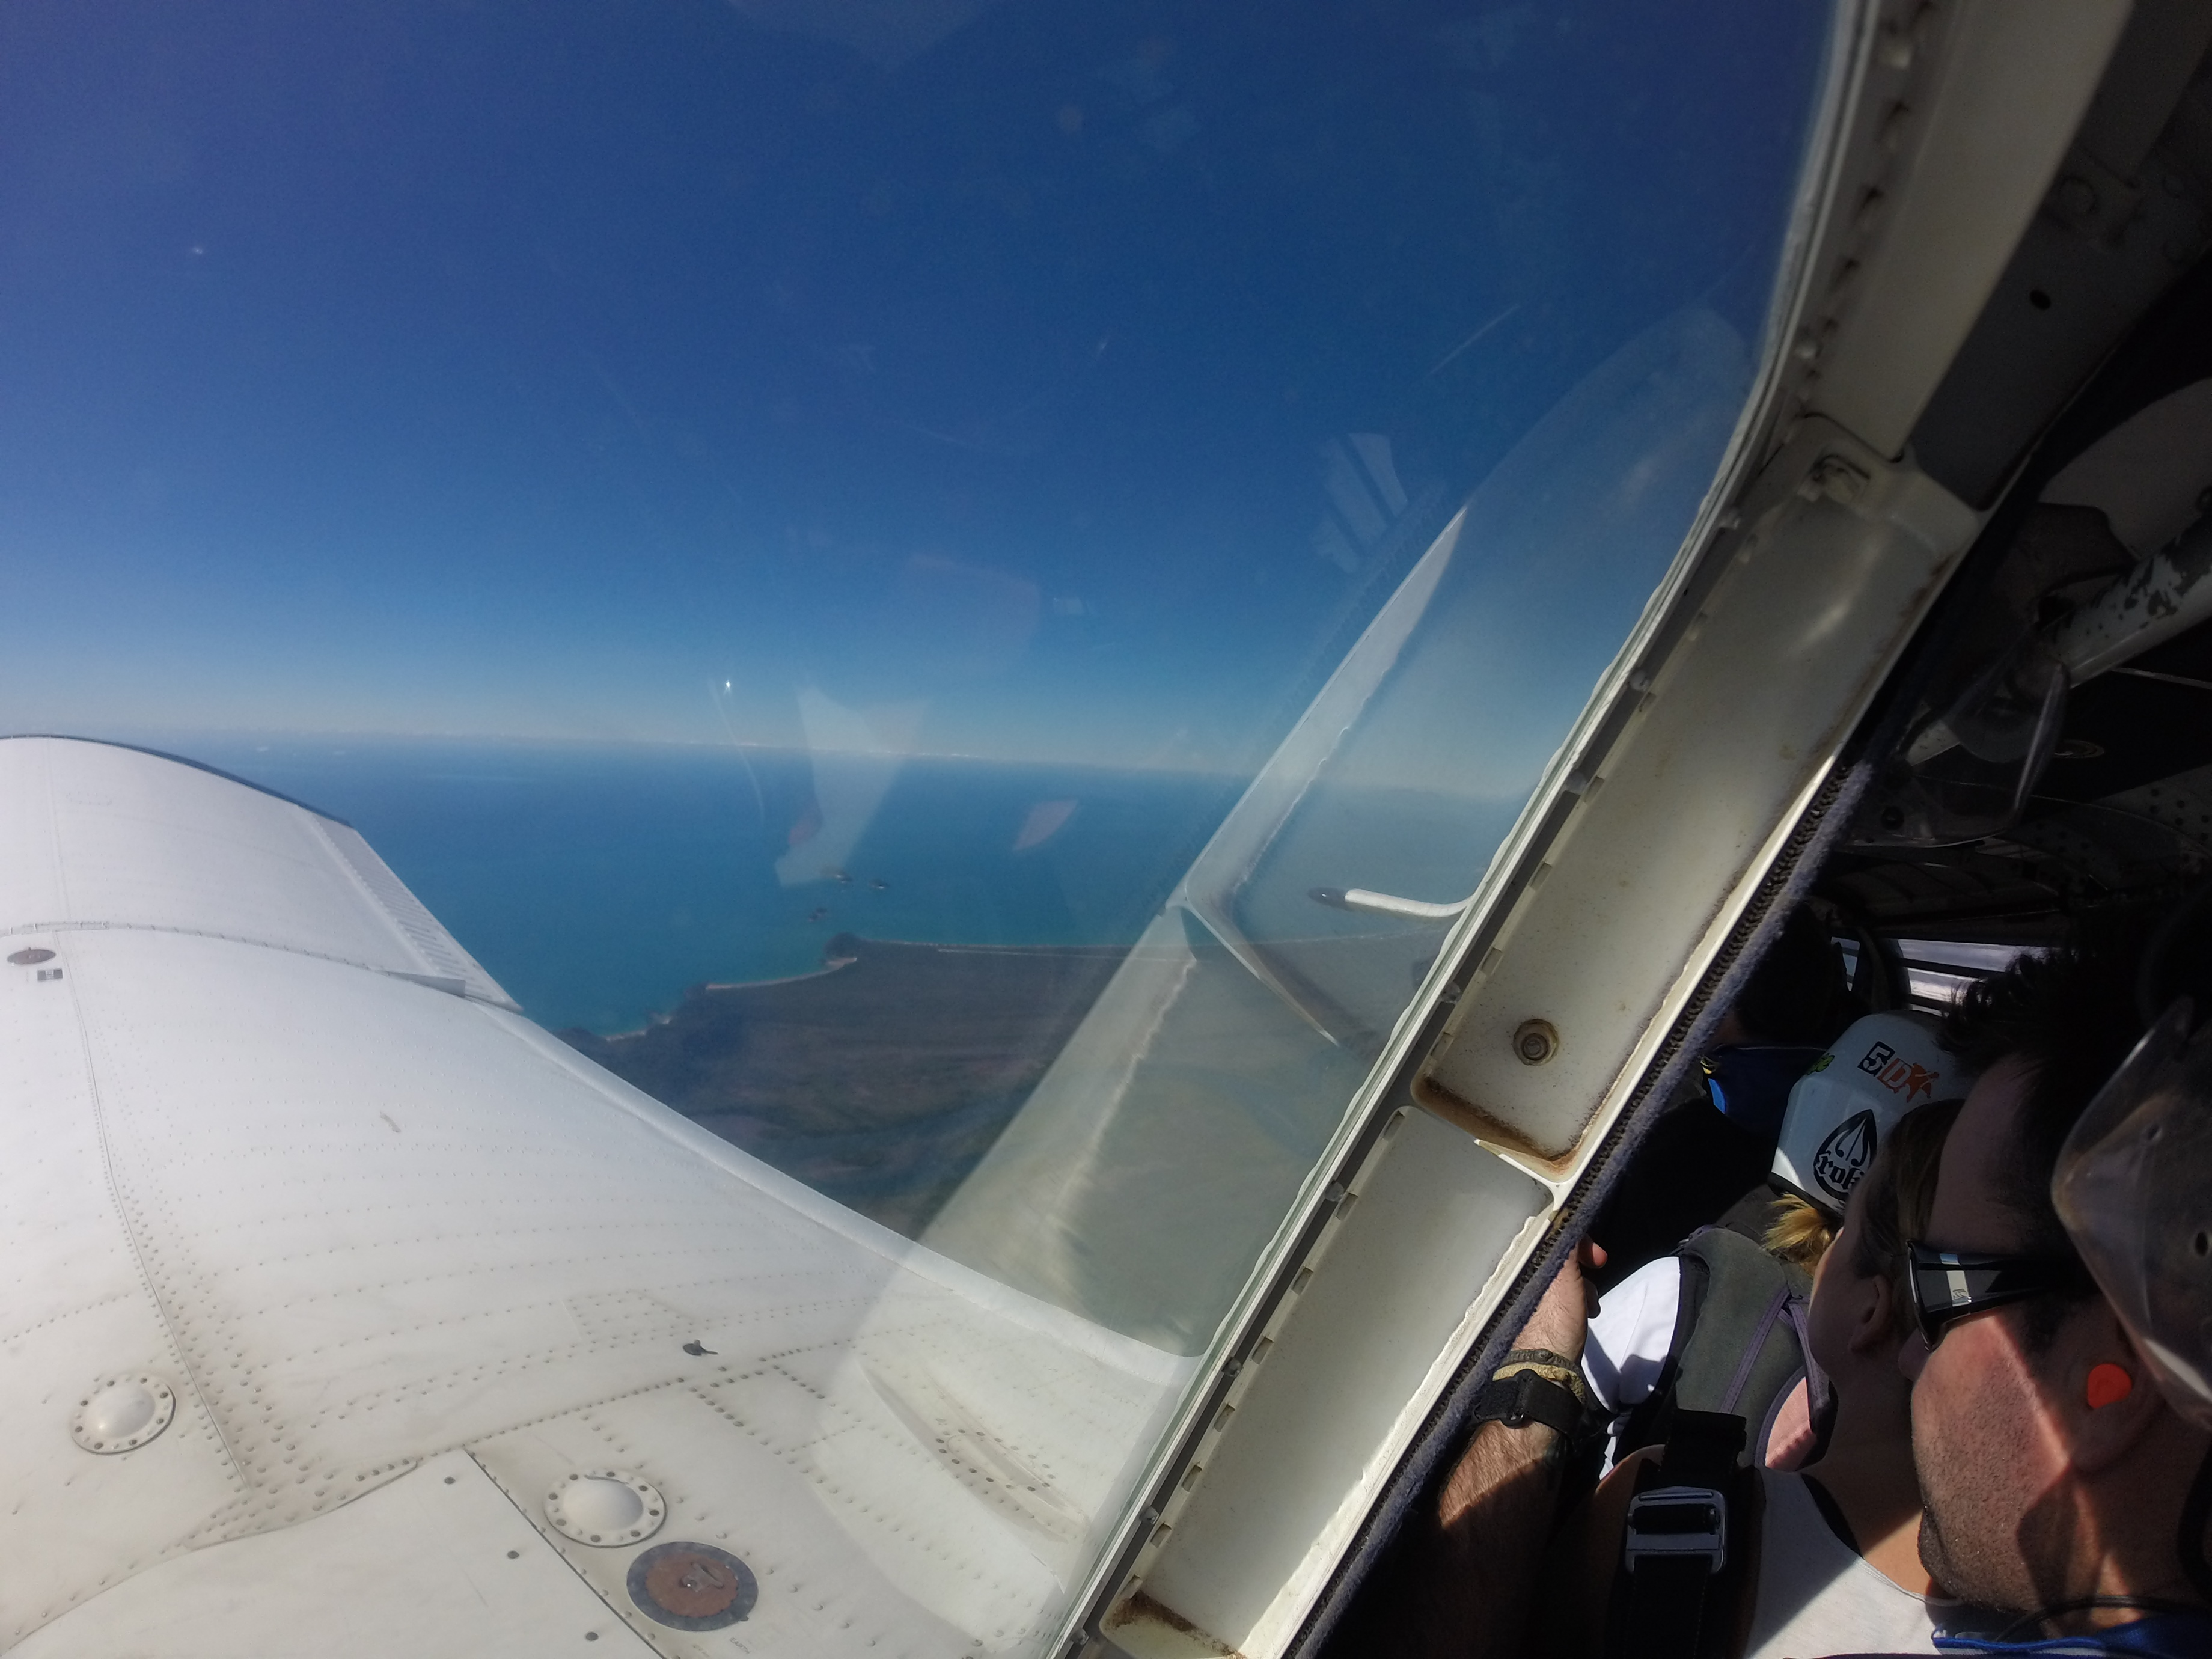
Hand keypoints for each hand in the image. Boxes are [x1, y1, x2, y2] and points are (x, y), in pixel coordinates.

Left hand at [1511, 1237, 1605, 1360]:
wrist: (1547, 1370)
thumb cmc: (1555, 1321)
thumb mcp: (1564, 1276)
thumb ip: (1564, 1244)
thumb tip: (1566, 1216)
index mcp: (1517, 1265)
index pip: (1546, 1234)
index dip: (1575, 1237)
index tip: (1595, 1253)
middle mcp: (1516, 1278)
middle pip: (1556, 1255)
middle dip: (1583, 1262)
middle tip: (1600, 1266)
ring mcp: (1525, 1298)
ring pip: (1561, 1276)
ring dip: (1583, 1284)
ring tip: (1590, 1304)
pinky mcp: (1536, 1315)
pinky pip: (1559, 1295)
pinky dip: (1575, 1299)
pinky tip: (1585, 1314)